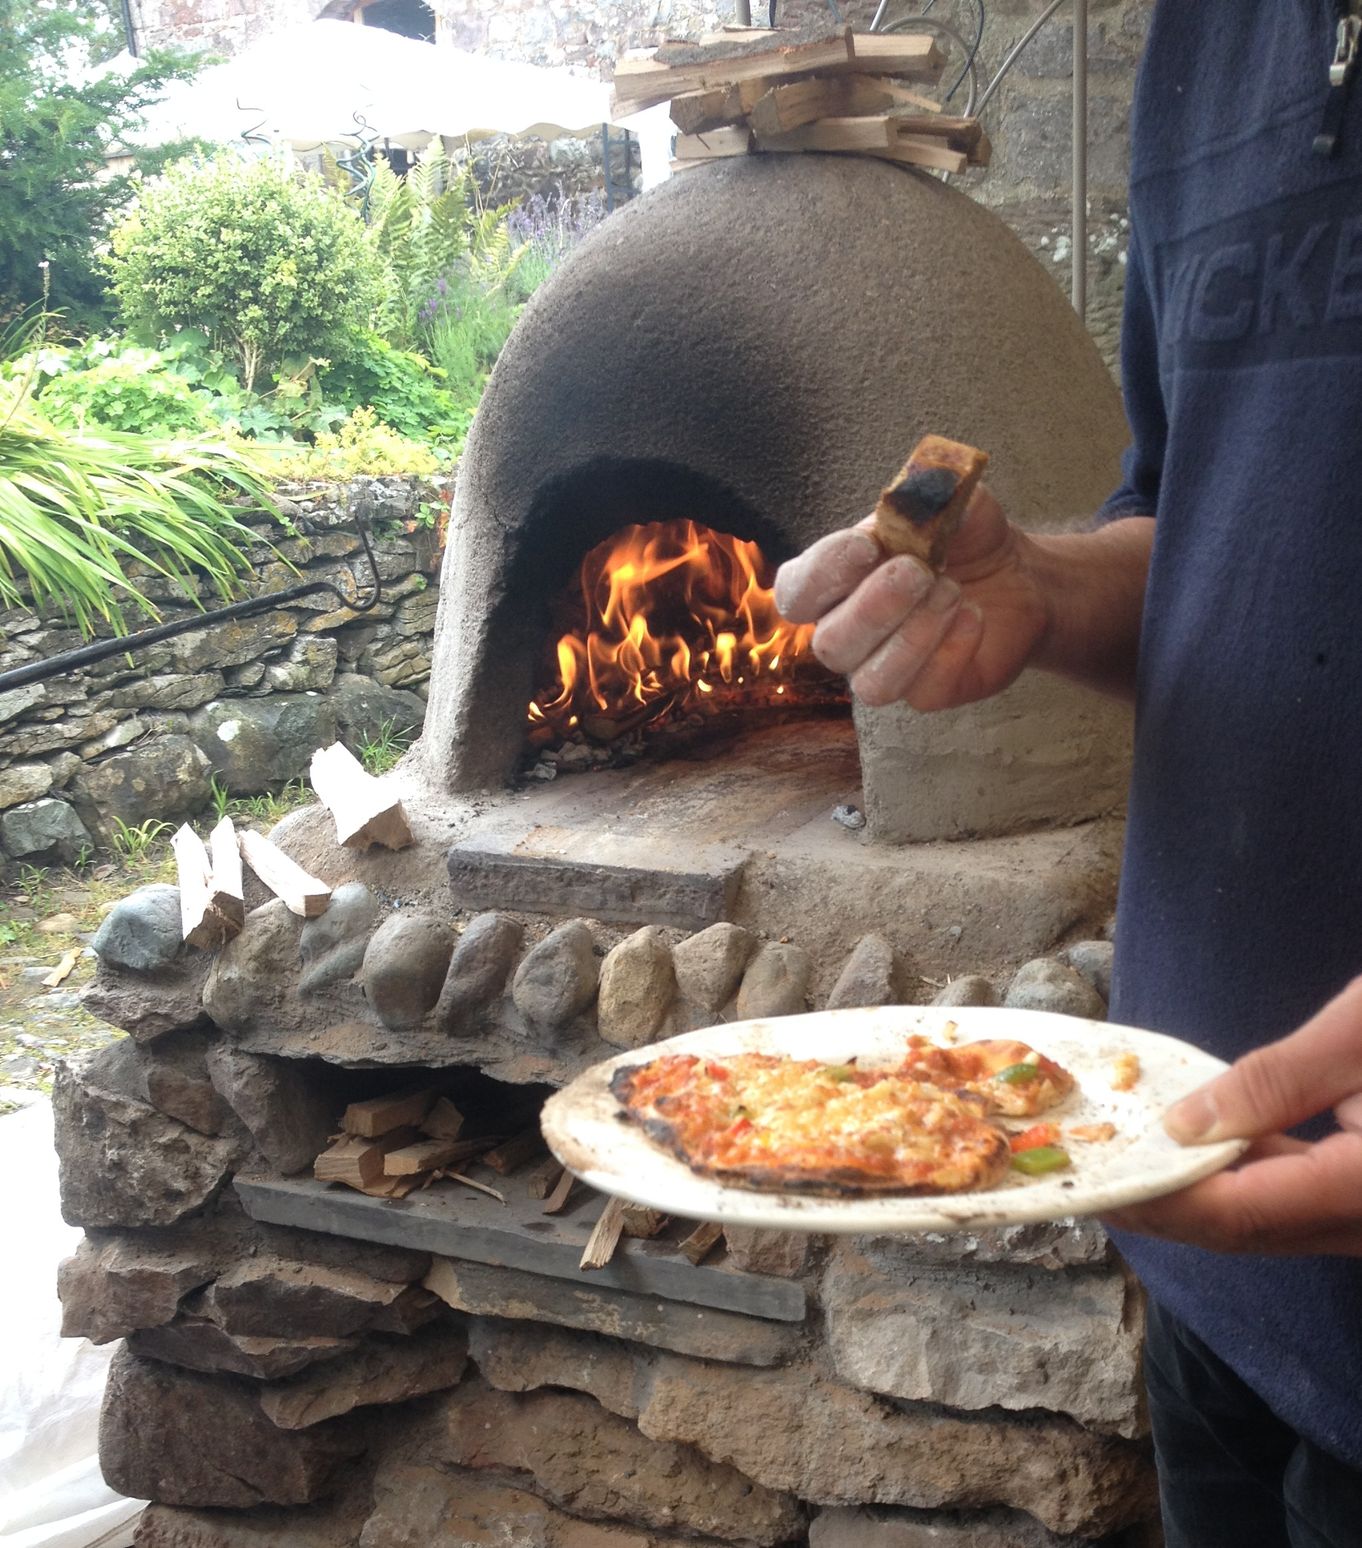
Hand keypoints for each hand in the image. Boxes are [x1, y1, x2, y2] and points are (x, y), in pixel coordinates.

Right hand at [773, 486, 1049, 710]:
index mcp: (833, 581)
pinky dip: (950, 650)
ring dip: (912, 636)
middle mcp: (847, 632)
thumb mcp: (953, 502)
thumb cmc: (965, 540)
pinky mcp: (928, 692)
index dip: (823, 574)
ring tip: (953, 591)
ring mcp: (884, 667)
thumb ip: (931, 494)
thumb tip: (919, 490)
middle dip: (875, 607)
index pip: (796, 591)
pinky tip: (973, 616)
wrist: (1019, 577)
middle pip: (830, 644)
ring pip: (870, 682)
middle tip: (920, 570)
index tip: (867, 546)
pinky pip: (924, 691)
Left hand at [1103, 976, 1361, 1255]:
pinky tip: (1198, 1149)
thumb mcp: (1357, 1037)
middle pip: (1246, 1230)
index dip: (1160, 1199)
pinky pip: (1292, 1201)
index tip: (1098, 1179)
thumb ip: (1273, 1084)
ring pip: (1267, 1221)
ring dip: (1195, 1195)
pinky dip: (1239, 1179)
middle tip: (1093, 1177)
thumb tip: (1183, 1124)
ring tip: (1128, 1162)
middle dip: (1164, 1206)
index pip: (1237, 1213)